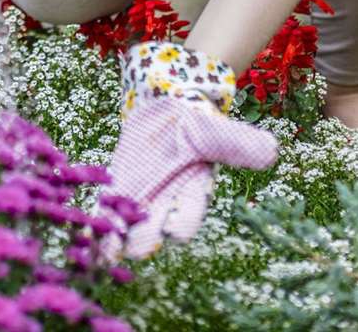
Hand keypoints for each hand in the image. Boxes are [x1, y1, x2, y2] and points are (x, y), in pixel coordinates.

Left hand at [101, 42, 278, 258]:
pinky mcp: (118, 187)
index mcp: (194, 189)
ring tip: (105, 254)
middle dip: (146, 237)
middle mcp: (168, 200)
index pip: (191, 211)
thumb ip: (236, 142)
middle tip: (136, 248)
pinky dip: (97, 223)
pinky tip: (85, 237)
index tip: (175, 230)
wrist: (166, 104)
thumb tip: (272, 152)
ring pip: (129, 223)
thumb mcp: (215, 127)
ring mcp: (142, 196)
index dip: (183, 221)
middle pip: (157, 225)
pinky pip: (106, 208)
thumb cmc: (196, 119)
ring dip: (117, 239)